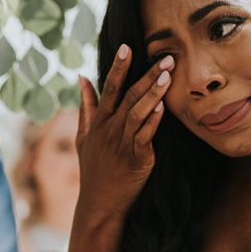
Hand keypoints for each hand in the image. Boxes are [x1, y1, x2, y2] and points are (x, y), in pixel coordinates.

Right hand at [76, 44, 173, 218]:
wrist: (99, 203)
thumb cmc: (93, 169)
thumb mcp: (83, 137)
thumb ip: (86, 107)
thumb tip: (82, 78)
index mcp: (99, 122)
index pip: (110, 88)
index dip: (119, 67)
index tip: (128, 47)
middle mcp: (110, 130)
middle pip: (129, 96)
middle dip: (147, 75)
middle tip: (166, 57)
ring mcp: (123, 144)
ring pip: (138, 113)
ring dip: (154, 93)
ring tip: (168, 76)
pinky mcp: (137, 159)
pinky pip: (146, 136)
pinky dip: (154, 121)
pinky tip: (164, 107)